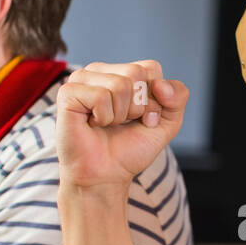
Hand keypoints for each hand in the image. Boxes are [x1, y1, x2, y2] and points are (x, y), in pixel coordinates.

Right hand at [54, 60, 186, 189]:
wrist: (106, 176)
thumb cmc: (130, 149)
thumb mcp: (166, 122)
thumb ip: (177, 97)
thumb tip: (161, 84)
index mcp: (121, 72)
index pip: (151, 68)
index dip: (154, 99)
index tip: (141, 118)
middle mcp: (100, 71)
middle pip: (137, 73)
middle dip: (138, 107)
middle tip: (122, 123)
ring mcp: (82, 79)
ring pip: (121, 84)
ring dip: (120, 114)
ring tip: (107, 124)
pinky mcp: (68, 92)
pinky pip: (101, 96)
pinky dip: (104, 117)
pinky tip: (93, 124)